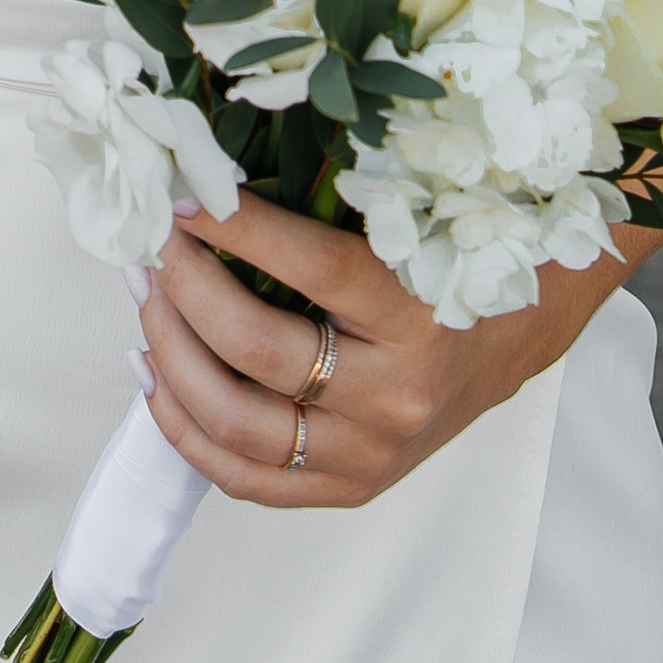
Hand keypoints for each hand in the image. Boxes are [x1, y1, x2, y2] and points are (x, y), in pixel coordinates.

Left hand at [137, 190, 632, 508]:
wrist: (514, 339)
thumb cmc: (451, 264)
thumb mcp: (410, 222)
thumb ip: (329, 203)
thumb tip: (218, 174)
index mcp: (420, 312)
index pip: (313, 267)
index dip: (237, 227)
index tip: (182, 194)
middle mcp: (397, 394)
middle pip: (257, 351)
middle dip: (185, 290)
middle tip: (153, 248)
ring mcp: (371, 453)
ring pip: (237, 424)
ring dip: (172, 357)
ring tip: (147, 304)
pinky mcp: (352, 488)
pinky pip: (247, 480)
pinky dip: (187, 431)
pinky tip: (156, 376)